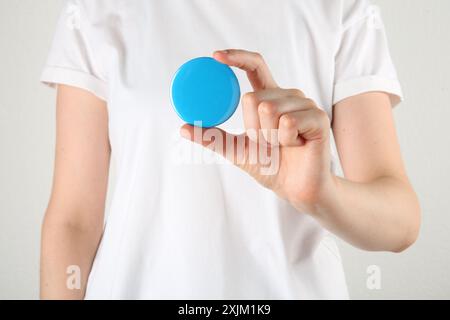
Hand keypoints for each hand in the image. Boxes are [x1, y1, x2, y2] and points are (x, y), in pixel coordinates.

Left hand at [180, 49, 334, 213]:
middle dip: (253, 128)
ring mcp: (305, 104)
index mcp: (270, 98)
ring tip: (283, 146)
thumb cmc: (270, 167)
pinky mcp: (318, 118)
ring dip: (269, 137)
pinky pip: (288, 123)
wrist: (295, 188)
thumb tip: (183, 128)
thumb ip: (213, 137)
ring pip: (269, 109)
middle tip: (267, 143)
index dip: (236, 58)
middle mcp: (288, 96)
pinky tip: (297, 146)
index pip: (255, 67)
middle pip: (253, 97)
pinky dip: (285, 140)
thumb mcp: (236, 150)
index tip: (215, 56)